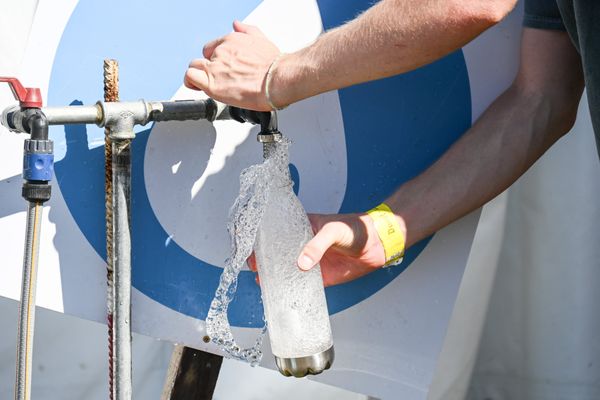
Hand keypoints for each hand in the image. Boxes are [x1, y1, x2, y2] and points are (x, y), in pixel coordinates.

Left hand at [184, 20, 280, 110]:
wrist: (277, 79)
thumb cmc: (274, 65)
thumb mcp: (261, 40)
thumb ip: (247, 30)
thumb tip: (237, 24)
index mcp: (232, 40)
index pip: (214, 47)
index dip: (216, 59)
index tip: (222, 68)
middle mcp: (221, 51)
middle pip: (204, 57)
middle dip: (208, 66)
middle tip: (219, 78)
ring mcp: (215, 67)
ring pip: (195, 67)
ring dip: (199, 75)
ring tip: (209, 85)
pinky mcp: (212, 84)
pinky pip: (191, 78)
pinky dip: (191, 82)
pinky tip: (198, 87)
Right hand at [248, 213, 393, 286]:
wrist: (376, 245)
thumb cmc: (355, 229)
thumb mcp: (333, 231)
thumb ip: (317, 245)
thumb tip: (301, 263)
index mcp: (301, 227)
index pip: (276, 231)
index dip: (260, 238)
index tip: (249, 245)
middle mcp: (301, 244)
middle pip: (275, 252)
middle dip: (261, 259)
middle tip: (253, 266)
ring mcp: (309, 261)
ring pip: (284, 269)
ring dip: (271, 275)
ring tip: (260, 280)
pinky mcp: (319, 277)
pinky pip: (299, 284)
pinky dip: (288, 288)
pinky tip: (277, 292)